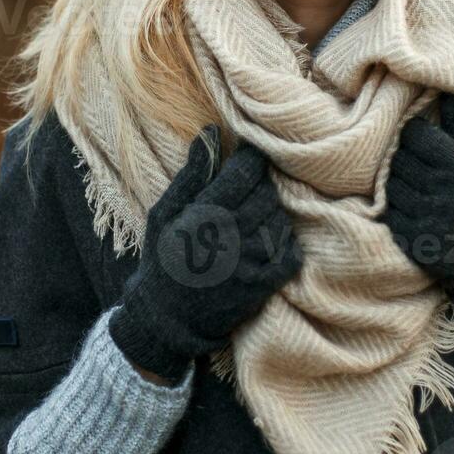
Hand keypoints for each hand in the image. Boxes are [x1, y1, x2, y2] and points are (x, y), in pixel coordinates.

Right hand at [110, 125, 303, 380]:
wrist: (167, 320)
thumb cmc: (163, 261)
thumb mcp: (164, 214)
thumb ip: (191, 175)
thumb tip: (210, 133)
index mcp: (205, 214)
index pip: (246, 172)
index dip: (254, 157)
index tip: (252, 153)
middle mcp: (230, 235)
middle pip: (268, 194)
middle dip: (263, 186)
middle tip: (251, 189)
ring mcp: (249, 262)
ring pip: (280, 221)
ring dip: (274, 214)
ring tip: (256, 217)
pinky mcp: (261, 285)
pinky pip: (290, 254)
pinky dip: (286, 244)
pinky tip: (271, 241)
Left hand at [379, 93, 453, 317]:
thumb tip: (451, 90)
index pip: (415, 134)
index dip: (415, 134)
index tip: (423, 140)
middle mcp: (444, 194)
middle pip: (399, 158)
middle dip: (405, 159)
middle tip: (418, 166)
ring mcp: (426, 220)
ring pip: (391, 185)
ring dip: (399, 184)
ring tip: (417, 190)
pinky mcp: (414, 243)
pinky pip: (390, 214)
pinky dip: (397, 211)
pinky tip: (415, 213)